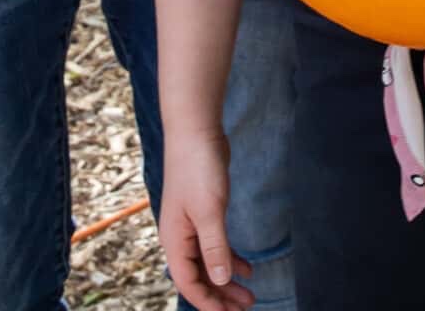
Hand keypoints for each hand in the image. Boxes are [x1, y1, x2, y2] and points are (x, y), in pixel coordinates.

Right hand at [158, 129, 252, 310]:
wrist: (195, 131)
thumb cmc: (198, 169)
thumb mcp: (209, 211)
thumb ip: (215, 247)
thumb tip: (220, 281)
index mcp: (174, 240)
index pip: (188, 282)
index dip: (208, 302)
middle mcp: (180, 237)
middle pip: (200, 276)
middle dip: (220, 296)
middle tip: (245, 309)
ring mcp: (192, 225)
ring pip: (209, 262)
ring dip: (227, 280)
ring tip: (250, 295)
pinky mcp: (205, 213)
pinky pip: (216, 245)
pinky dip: (230, 258)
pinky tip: (247, 268)